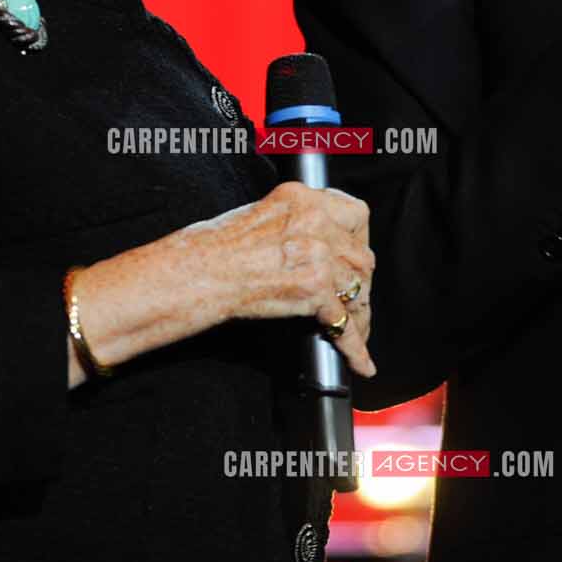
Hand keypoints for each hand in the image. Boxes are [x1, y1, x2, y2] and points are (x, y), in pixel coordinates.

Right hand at [71, 182, 376, 384]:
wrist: (199, 272)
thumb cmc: (216, 247)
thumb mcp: (261, 214)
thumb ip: (295, 222)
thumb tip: (315, 243)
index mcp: (303, 199)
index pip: (355, 213)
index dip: (359, 239)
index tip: (356, 254)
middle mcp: (316, 221)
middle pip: (361, 255)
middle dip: (360, 282)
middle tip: (354, 299)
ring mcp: (318, 255)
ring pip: (359, 289)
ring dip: (359, 313)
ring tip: (356, 330)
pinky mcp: (315, 289)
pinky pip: (345, 324)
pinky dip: (355, 347)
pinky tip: (362, 362)